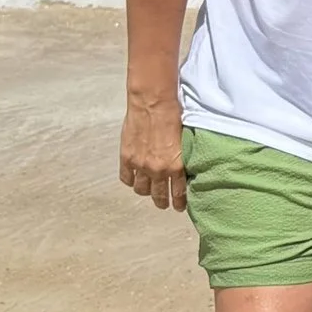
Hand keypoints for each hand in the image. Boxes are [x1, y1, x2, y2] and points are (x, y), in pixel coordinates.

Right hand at [119, 95, 186, 211]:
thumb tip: (185, 169)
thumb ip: (182, 158)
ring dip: (146, 192)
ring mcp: (140, 165)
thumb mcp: (185, 142)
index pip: (178, 193)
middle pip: (159, 195)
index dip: (179, 203)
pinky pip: (126, 178)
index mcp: (176, 166)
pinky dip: (130, 180)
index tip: (180, 207)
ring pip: (142, 190)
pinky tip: (134, 179)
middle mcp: (158, 170)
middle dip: (163, 202)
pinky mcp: (126, 158)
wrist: (153, 104)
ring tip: (149, 191)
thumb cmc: (174, 117)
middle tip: (164, 204)